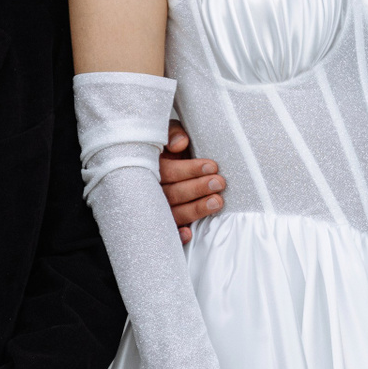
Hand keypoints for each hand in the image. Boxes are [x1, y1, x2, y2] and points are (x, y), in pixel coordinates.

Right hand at [161, 120, 224, 242]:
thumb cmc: (167, 147)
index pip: (167, 171)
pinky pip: (168, 233)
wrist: (156, 159)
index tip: (212, 166)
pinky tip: (189, 234)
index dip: (189, 170)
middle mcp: (149, 190)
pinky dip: (177, 235)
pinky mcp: (162, 222)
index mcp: (149, 167)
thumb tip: (180, 144)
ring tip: (217, 202)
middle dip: (197, 189)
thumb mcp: (167, 133)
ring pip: (173, 213)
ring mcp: (155, 208)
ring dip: (195, 209)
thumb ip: (172, 133)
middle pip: (171, 194)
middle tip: (219, 183)